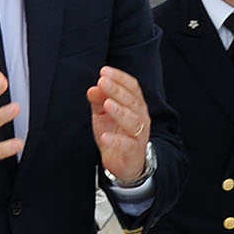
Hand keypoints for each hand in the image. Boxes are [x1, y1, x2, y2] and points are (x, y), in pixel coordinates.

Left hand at [86, 66, 150, 181]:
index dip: (120, 78)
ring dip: (120, 111)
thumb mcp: (103, 115)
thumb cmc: (115, 133)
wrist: (123, 163)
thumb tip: (92, 88)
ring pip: (133, 121)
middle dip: (117, 90)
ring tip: (107, 104)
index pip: (133, 87)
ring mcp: (139, 135)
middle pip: (133, 101)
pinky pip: (127, 145)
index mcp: (135, 105)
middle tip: (102, 81)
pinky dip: (116, 140)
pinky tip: (105, 136)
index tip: (104, 71)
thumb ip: (98, 100)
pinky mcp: (133, 152)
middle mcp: (141, 117)